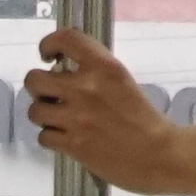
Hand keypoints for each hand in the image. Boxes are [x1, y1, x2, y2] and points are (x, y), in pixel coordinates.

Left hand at [22, 26, 179, 186]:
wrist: (161, 155)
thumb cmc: (144, 119)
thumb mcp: (122, 82)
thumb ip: (95, 73)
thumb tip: (62, 70)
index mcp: (105, 67)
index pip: (65, 39)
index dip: (48, 44)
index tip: (48, 55)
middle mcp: (86, 88)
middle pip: (34, 79)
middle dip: (38, 88)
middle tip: (50, 96)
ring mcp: (77, 118)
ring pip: (34, 111)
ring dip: (43, 116)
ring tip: (58, 120)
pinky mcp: (73, 145)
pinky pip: (43, 137)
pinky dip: (52, 139)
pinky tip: (66, 139)